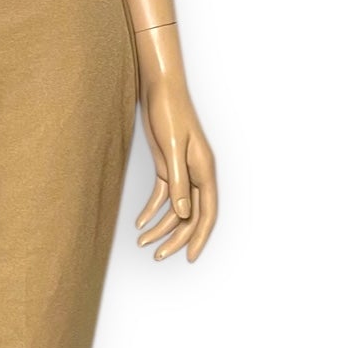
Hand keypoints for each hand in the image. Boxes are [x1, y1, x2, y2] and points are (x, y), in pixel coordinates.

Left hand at [134, 63, 217, 263]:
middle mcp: (196, 175)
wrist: (159, 89)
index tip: (190, 258)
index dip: (200, 237)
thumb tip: (183, 214)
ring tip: (142, 243)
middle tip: (158, 256)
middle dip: (176, 238)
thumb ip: (178, 181)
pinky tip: (139, 223)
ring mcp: (182, 171)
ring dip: (161, 227)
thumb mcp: (171, 148)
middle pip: (190, 215)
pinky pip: (163, 196)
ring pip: (176, 208)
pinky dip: (152, 210)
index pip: (207, 213)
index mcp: (204, 171)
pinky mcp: (167, 166)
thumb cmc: (169, 113)